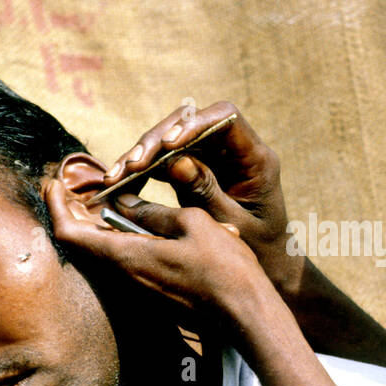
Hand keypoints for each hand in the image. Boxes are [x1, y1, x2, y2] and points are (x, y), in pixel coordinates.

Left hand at [44, 176, 271, 320]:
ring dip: (97, 226)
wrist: (246, 314)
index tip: (53, 184)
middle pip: (82, 244)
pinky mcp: (152, 293)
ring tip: (105, 199)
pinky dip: (119, 240)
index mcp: (127, 256)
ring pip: (103, 253)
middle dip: (72, 213)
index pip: (70, 233)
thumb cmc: (223, 268)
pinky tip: (137, 223)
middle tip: (73, 188)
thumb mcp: (191, 224)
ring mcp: (138, 288)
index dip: (55, 206)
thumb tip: (122, 204)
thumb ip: (152, 213)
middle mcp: (125, 276)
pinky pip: (124, 263)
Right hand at [102, 102, 304, 297]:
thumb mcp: (233, 224)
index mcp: (255, 158)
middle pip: (190, 123)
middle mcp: (233, 150)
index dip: (194, 123)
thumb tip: (176, 161)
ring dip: (141, 154)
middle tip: (130, 165)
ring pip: (171, 139)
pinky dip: (142, 170)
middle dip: (156, 140)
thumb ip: (207, 192)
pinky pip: (164, 160)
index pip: (225, 118)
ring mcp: (212, 158)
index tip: (169, 144)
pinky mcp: (196, 170)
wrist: (270, 266)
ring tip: (115, 178)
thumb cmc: (261, 249)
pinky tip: (118, 183)